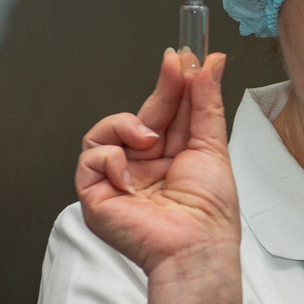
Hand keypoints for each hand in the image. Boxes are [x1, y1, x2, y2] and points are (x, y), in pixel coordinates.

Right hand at [76, 49, 238, 275]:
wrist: (195, 246)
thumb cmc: (209, 212)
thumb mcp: (212, 147)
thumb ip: (206, 103)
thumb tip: (211, 63)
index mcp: (169, 157)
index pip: (166, 112)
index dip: (173, 84)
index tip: (183, 56)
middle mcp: (142, 166)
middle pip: (139, 115)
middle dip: (160, 91)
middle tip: (175, 66)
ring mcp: (118, 178)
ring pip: (105, 131)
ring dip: (128, 126)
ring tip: (151, 142)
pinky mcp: (95, 193)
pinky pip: (91, 156)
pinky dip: (111, 159)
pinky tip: (130, 178)